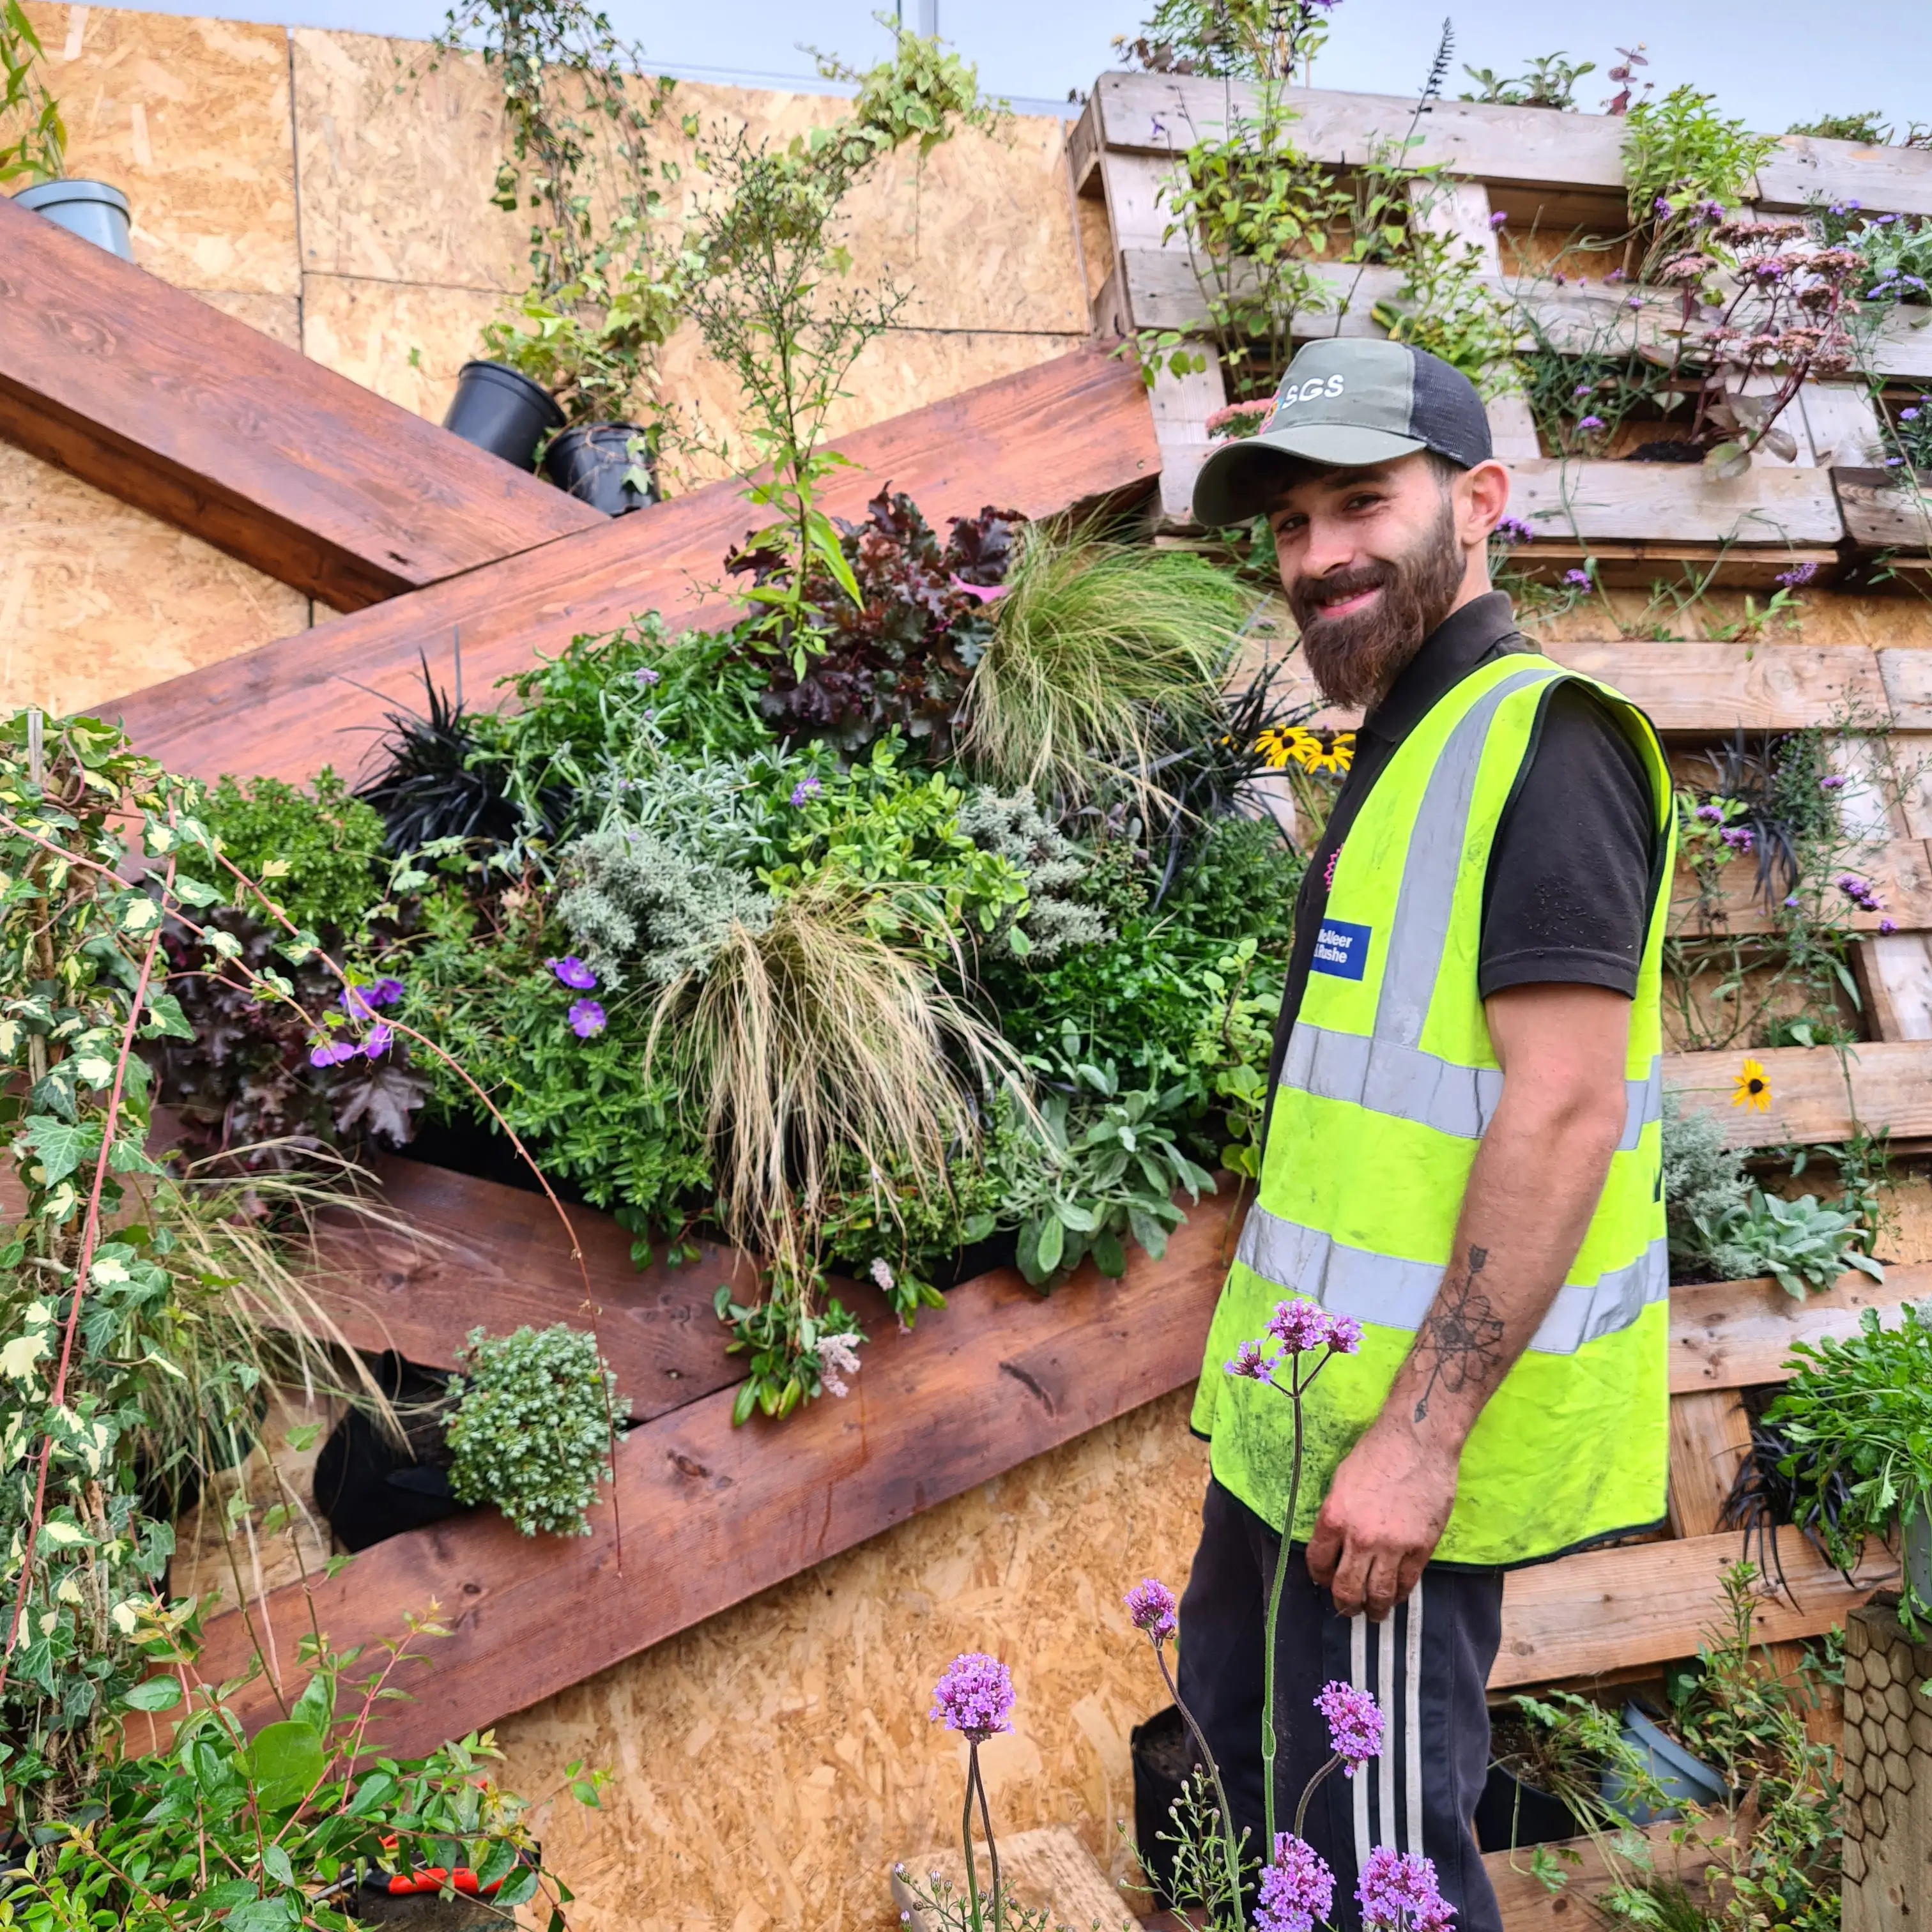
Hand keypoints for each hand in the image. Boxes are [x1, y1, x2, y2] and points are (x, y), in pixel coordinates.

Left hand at [1305, 1420, 1458, 1620]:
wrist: (1416, 1441)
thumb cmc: (1376, 1453)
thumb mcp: (1341, 1481)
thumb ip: (1336, 1515)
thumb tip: (1335, 1543)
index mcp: (1334, 1517)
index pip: (1318, 1562)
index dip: (1319, 1577)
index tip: (1324, 1581)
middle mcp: (1359, 1537)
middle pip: (1346, 1587)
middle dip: (1344, 1604)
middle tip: (1347, 1610)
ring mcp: (1392, 1545)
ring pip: (1378, 1593)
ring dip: (1373, 1609)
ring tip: (1373, 1613)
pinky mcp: (1421, 1547)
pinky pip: (1407, 1582)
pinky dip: (1399, 1593)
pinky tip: (1395, 1596)